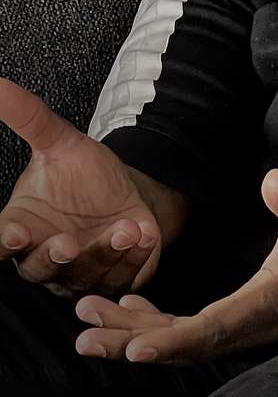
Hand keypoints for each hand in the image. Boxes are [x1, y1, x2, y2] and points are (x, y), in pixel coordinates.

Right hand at [0, 77, 187, 296]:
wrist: (125, 190)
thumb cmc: (81, 173)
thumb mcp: (59, 141)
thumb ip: (29, 119)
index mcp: (21, 228)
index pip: (2, 244)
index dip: (4, 244)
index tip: (14, 233)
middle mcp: (44, 257)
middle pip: (39, 269)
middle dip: (53, 258)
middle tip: (67, 243)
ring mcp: (78, 273)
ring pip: (84, 276)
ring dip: (104, 255)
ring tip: (125, 229)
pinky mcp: (114, 276)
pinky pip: (121, 279)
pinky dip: (133, 261)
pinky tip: (144, 237)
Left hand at [73, 168, 277, 363]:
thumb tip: (272, 179)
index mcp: (266, 301)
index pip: (211, 328)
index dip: (171, 338)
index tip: (133, 344)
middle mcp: (249, 324)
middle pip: (181, 345)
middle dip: (129, 340)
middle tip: (83, 331)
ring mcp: (244, 328)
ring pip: (181, 344)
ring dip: (134, 335)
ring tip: (89, 324)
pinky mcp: (243, 323)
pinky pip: (191, 335)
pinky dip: (156, 328)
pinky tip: (131, 313)